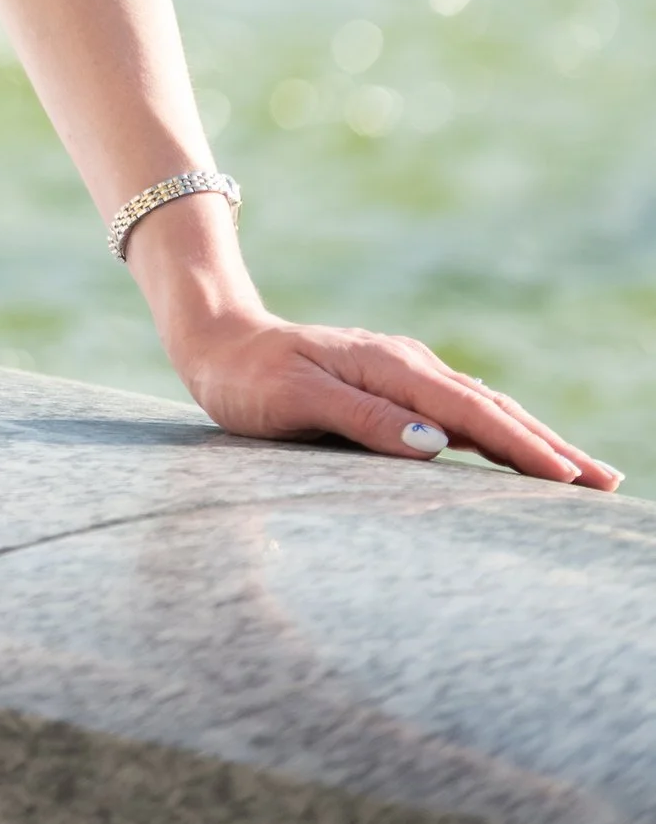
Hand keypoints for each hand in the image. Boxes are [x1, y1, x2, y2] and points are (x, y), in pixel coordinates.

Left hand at [171, 305, 620, 489]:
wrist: (216, 340)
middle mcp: (407, 365)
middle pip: (492, 409)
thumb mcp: (294, 399)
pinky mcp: (395, 385)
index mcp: (390, 367)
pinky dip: (499, 431)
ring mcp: (404, 372)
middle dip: (550, 446)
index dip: (523, 448)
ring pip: (482, 408)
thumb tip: (436, 443)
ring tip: (581, 473)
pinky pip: (460, 410)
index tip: (569, 479)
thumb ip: (363, 419)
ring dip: (532, 439)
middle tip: (606, 483)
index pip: (471, 414)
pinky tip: (518, 453)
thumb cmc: (247, 378)